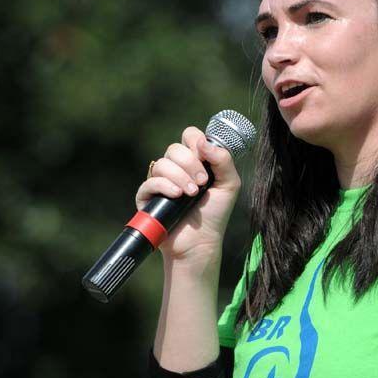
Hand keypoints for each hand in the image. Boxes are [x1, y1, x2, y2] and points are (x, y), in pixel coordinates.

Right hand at [135, 126, 241, 262]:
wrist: (200, 242)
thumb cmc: (215, 214)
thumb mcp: (229, 184)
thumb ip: (223, 159)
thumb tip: (203, 141)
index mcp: (195, 162)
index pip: (189, 136)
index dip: (196, 142)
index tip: (206, 159)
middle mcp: (176, 168)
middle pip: (174, 148)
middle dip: (191, 164)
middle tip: (202, 183)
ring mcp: (160, 182)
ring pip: (162, 163)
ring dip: (180, 177)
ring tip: (192, 194)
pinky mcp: (148, 197)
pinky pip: (150, 181)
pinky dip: (164, 186)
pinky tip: (177, 195)